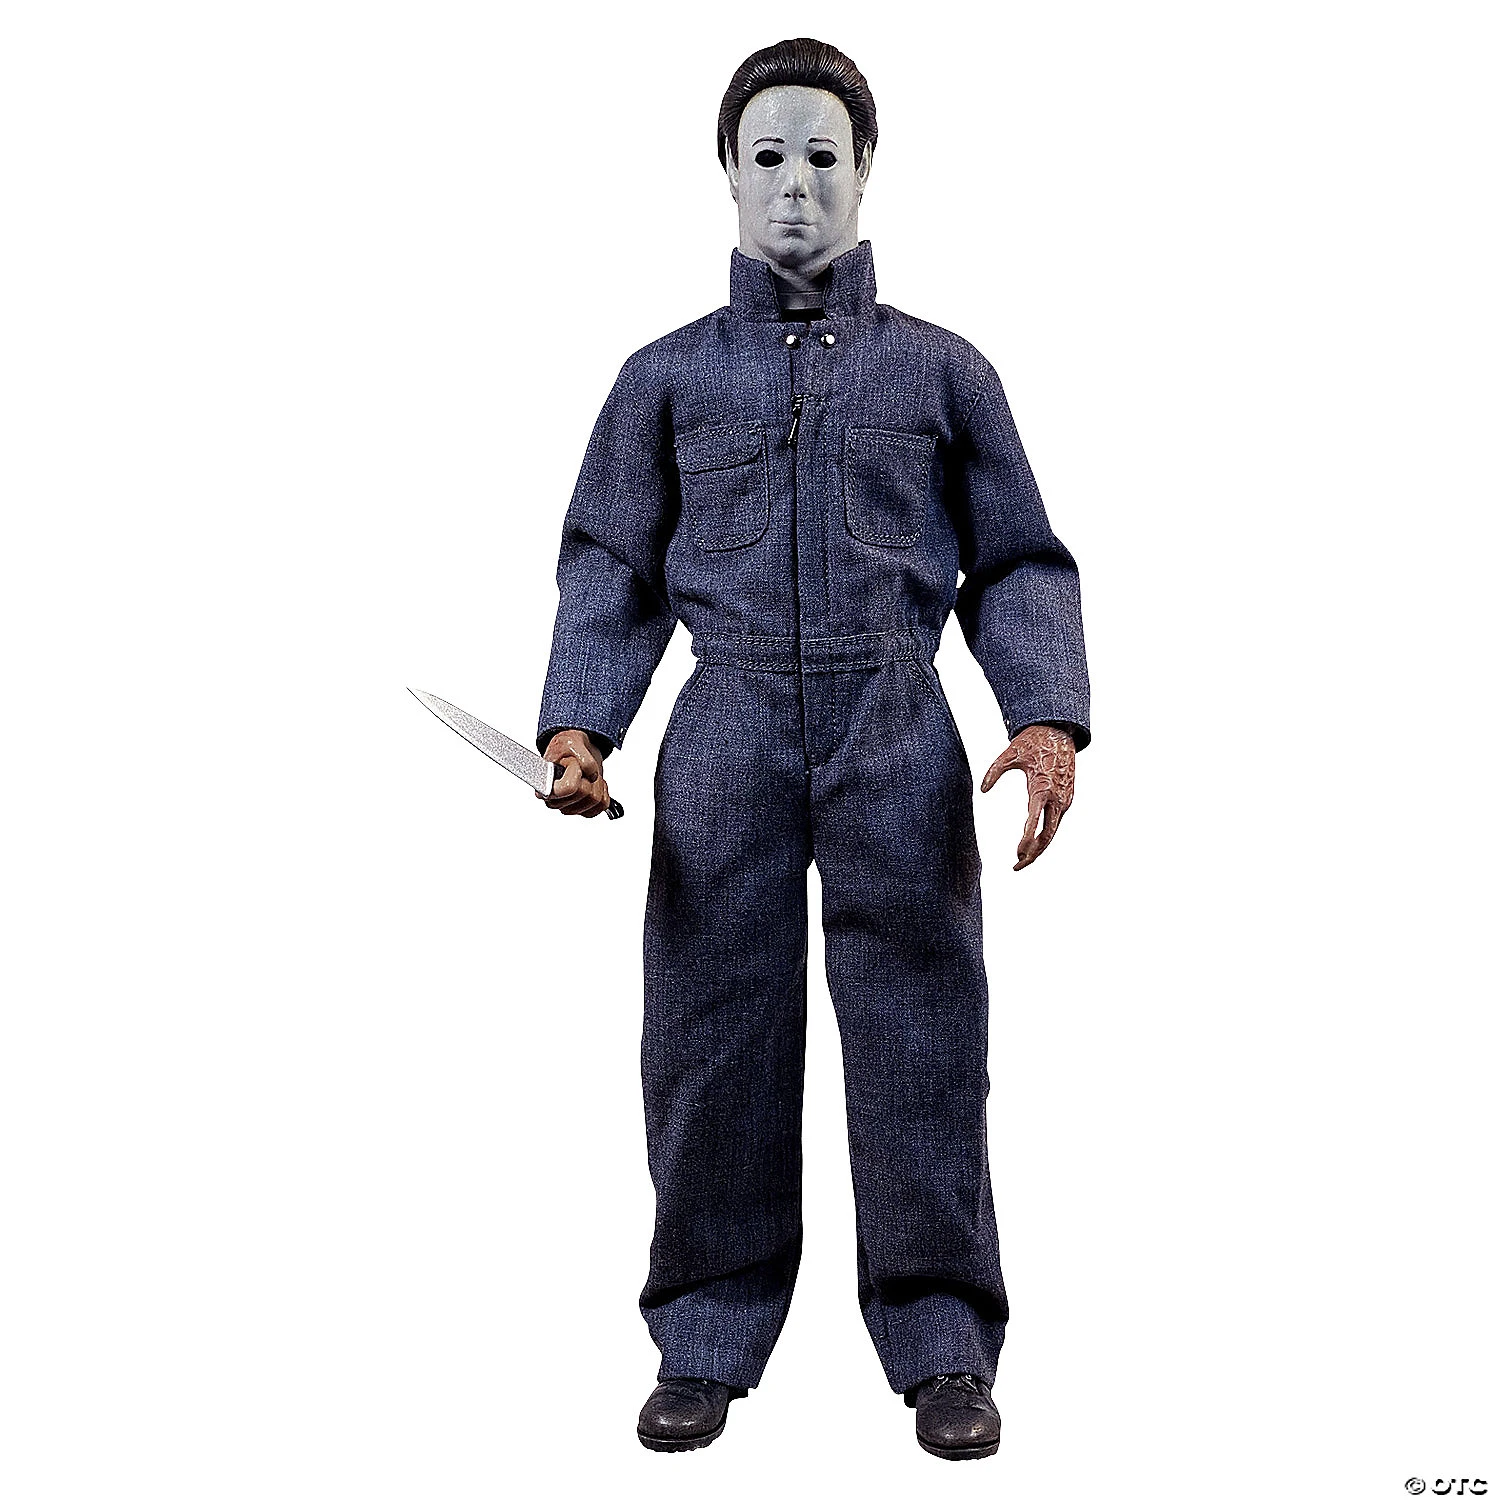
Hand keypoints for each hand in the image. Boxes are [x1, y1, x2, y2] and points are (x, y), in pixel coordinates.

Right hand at [538, 729, 611, 817]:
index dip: (576, 775)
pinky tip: (592, 784)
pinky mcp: (582, 811)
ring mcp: (568, 807)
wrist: (573, 752)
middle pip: (585, 794)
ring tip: (586, 775)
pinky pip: (602, 806)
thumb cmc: (566, 748)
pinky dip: (603, 792)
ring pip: (595, 801)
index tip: (572, 764)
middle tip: (580, 768)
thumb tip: (591, 773)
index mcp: (545, 784)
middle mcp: (554, 800)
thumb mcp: (572, 743)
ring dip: (596, 784)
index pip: (568, 788)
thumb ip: (583, 758)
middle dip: (588, 777)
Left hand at [980, 724, 1075, 870]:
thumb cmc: (1033, 741)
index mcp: (1042, 788)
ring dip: (1039, 847)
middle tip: (1016, 866)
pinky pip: (1056, 821)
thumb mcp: (1009, 754)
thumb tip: (983, 790)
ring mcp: (1065, 799)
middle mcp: (1057, 798)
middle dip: (1033, 853)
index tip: (1018, 854)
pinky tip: (1034, 842)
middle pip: (1048, 835)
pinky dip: (1046, 834)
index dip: (1027, 839)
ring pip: (1053, 830)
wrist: (1059, 731)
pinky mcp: (1067, 798)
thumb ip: (993, 771)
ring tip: (1021, 858)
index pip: (1035, 820)